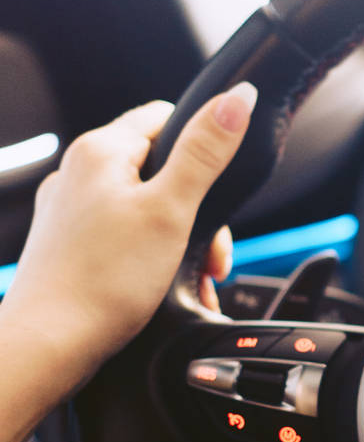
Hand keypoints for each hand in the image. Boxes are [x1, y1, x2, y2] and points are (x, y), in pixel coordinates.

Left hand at [0, 85, 254, 405]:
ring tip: (190, 278)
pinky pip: (121, 235)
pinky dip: (150, 257)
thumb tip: (237, 97)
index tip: (217, 194)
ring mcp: (69, 209)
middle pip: (159, 168)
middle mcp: (77, 172)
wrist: (48, 345)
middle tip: (210, 255)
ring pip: (143, 206)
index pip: (167, 117)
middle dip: (197, 209)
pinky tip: (160, 288)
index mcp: (100, 150)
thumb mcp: (171, 210)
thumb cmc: (104, 282)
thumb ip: (205, 151)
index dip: (202, 150)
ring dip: (178, 239)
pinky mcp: (67, 243)